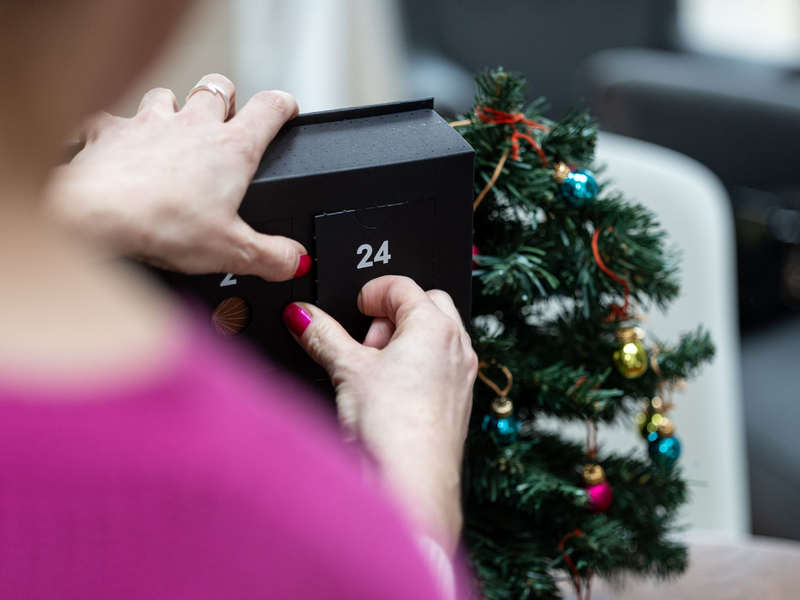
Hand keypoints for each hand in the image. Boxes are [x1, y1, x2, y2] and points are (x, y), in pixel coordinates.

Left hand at [44, 74, 309, 280]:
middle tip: (227, 118)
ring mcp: (147, 123)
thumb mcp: (231, 251)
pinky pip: (111, 119)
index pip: (270, 108)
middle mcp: (192, 125)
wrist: (93, 215)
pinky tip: (115, 148)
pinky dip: (115, 130)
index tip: (287, 110)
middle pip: (217, 87)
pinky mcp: (108, 132)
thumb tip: (296, 261)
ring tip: (172, 131)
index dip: (284, 105)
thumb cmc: (163, 224)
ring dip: (173, 108)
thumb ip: (272, 257)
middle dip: (226, 98)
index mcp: (231, 149)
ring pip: (166, 95)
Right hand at [282, 276, 477, 553]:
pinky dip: (416, 365)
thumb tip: (301, 315)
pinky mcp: (458, 400)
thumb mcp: (347, 370)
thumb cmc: (392, 427)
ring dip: (404, 339)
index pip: (402, 285)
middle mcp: (456, 345)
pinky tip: (389, 391)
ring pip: (435, 335)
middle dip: (391, 314)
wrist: (413, 483)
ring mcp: (461, 374)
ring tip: (373, 368)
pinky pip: (440, 365)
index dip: (372, 292)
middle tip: (365, 341)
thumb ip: (322, 334)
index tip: (354, 307)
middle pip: (426, 304)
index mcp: (435, 325)